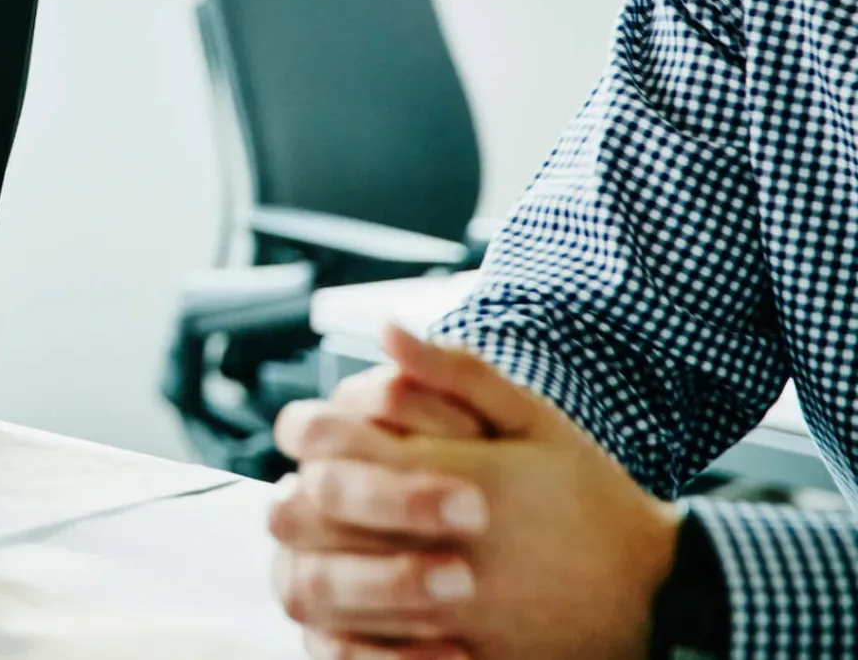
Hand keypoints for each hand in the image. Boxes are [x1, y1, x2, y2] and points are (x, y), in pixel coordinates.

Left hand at [270, 326, 682, 659]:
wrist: (659, 593)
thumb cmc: (589, 496)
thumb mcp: (535, 420)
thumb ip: (455, 371)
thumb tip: (384, 327)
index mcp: (461, 478)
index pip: (336, 443)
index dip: (309, 431)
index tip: (314, 433)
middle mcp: (448, 547)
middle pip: (312, 516)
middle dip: (296, 498)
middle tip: (305, 493)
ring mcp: (451, 613)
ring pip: (322, 589)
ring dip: (305, 562)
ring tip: (316, 549)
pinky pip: (367, 654)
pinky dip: (340, 636)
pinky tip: (345, 614)